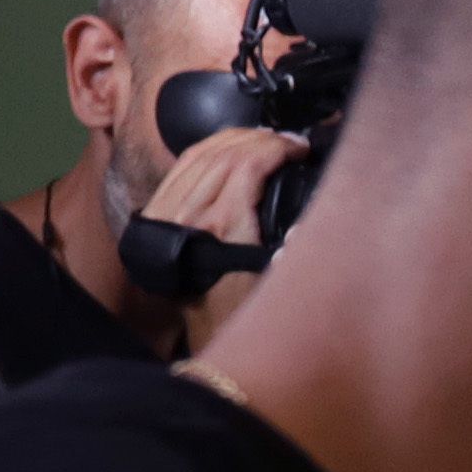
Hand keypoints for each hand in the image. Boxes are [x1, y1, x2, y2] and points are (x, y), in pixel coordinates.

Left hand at [131, 123, 298, 346]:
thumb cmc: (246, 311)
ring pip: (204, 151)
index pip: (248, 164)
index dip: (277, 148)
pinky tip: (231, 144)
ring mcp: (170, 209)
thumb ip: (296, 239)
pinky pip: (184, 162)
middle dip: (262, 139)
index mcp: (224, 227)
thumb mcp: (279, 278)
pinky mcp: (159, 210)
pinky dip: (210, 146)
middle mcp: (191, 214)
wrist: (202, 334)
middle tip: (289, 142)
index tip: (300, 148)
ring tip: (266, 139)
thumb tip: (312, 204)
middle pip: (227, 152)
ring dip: (238, 137)